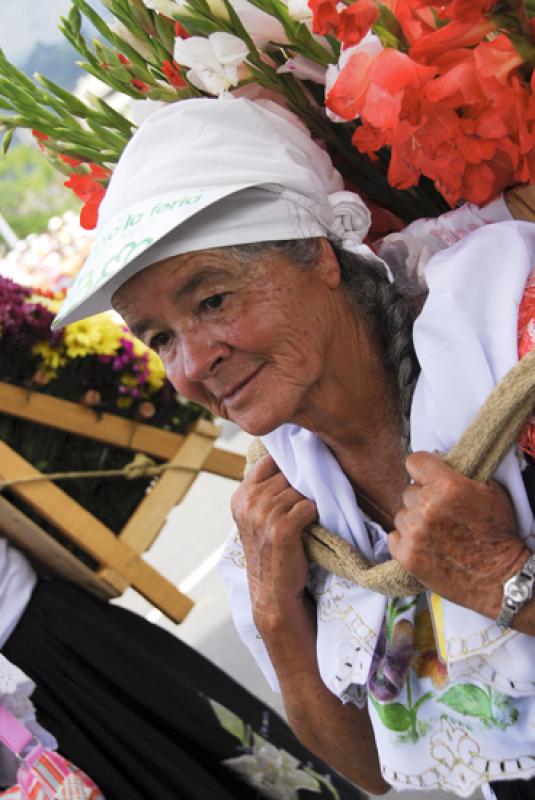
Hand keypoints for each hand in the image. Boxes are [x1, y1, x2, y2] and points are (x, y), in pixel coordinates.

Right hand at [231, 454, 317, 629]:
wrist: (272, 590)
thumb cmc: (271, 550)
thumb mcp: (256, 516)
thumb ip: (264, 490)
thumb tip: (290, 460)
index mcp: (240, 497)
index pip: (267, 462)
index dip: (286, 467)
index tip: (296, 476)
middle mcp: (248, 503)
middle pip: (286, 475)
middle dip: (299, 488)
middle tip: (299, 509)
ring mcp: (263, 516)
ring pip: (299, 491)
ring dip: (306, 504)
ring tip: (301, 522)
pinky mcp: (281, 529)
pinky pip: (307, 506)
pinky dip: (312, 516)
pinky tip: (306, 529)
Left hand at [388, 451, 528, 617]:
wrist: (501, 578)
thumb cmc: (498, 534)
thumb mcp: (490, 491)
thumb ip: (460, 474)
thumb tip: (437, 460)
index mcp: (446, 486)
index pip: (414, 461)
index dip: (423, 469)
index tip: (428, 477)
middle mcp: (426, 506)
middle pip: (409, 491)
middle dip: (422, 498)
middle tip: (441, 513)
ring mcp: (414, 532)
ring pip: (401, 514)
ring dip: (414, 520)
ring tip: (436, 533)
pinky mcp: (406, 556)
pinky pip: (394, 537)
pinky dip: (406, 541)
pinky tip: (425, 546)